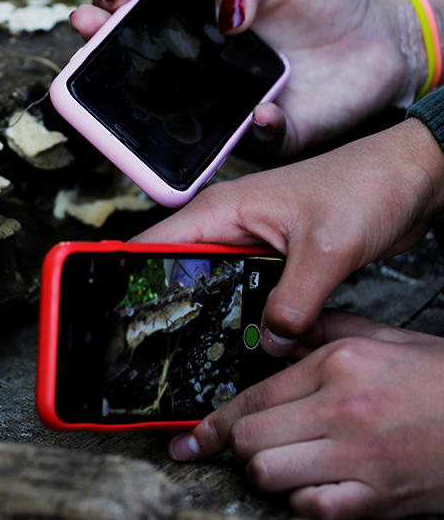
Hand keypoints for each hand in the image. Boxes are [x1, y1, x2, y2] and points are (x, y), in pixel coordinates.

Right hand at [71, 0, 417, 156]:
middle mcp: (196, 69)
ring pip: (172, 120)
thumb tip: (223, 16)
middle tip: (92, 34)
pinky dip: (254, 129)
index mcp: (191, 23)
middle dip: (100, 54)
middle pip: (132, 69)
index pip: (134, 16)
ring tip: (142, 98)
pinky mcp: (264, 134)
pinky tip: (265, 110)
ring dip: (149, 114)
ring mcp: (224, 105)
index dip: (110, 7)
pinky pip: (247, 143)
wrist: (382, 37)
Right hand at [133, 117, 443, 347]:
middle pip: (174, 270)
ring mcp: (248, 241)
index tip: (117, 313)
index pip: (151, 244)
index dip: (127, 277)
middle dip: (166, 306)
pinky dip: (240, 314)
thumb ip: (293, 303)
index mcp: (221, 209)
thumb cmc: (367, 187)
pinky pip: (241, 290)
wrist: (412, 178)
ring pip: (209, 284)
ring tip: (196, 351)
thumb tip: (270, 343)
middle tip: (159, 348)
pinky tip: (243, 340)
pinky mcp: (271, 257)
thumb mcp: (328, 251)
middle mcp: (226, 224)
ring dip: (207, 314)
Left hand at [169, 310, 443, 519]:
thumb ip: (321, 331)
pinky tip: (316, 486)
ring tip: (285, 462)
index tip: (190, 438)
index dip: (211, 423)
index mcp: (337, 367)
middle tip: (250, 444)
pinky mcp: (377, 499)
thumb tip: (274, 334)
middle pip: (249, 438)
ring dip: (267, 473)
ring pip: (269, 474)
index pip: (252, 397)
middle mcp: (341, 411)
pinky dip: (303, 502)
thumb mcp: (380, 339)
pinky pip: (310, 509)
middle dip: (238, 445)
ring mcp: (359, 458)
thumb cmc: (439, 381)